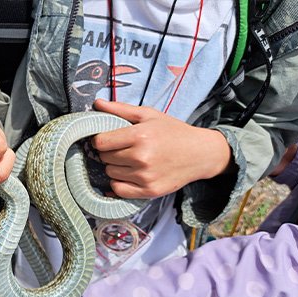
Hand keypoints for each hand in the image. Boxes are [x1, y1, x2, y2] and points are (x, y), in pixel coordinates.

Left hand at [91, 99, 232, 198]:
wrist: (200, 153)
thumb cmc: (173, 131)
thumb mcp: (148, 115)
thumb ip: (120, 109)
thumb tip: (97, 103)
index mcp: (140, 136)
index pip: (101, 142)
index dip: (100, 140)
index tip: (107, 139)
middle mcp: (142, 157)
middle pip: (105, 158)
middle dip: (109, 152)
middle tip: (123, 148)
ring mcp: (145, 176)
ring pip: (110, 173)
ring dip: (115, 167)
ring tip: (129, 160)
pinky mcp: (149, 191)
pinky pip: (118, 190)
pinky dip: (119, 183)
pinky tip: (129, 174)